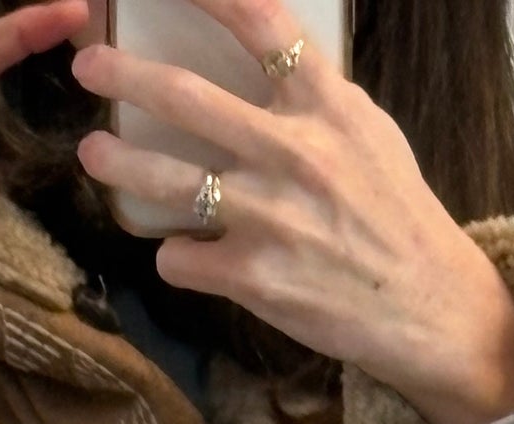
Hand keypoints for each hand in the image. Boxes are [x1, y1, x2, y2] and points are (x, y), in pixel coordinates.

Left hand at [69, 0, 513, 423]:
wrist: (425, 306)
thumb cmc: (396, 215)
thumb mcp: (369, 133)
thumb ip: (316, 96)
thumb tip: (268, 58)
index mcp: (327, 106)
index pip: (261, 24)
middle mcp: (293, 152)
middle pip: (187, 97)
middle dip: (125, 77)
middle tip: (87, 68)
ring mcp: (268, 216)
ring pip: (166, 180)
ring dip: (117, 164)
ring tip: (93, 154)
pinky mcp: (252, 276)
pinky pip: (181, 257)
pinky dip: (174, 255)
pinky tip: (184, 254)